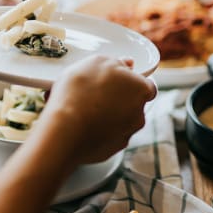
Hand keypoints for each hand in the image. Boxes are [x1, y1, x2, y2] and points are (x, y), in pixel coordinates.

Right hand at [35, 55, 156, 164]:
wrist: (65, 130)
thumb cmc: (80, 92)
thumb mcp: (96, 62)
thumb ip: (116, 62)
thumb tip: (126, 64)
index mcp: (141, 90)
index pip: (147, 85)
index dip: (131, 81)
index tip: (117, 80)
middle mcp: (139, 115)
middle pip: (132, 104)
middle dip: (116, 99)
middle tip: (94, 93)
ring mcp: (126, 135)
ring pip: (118, 122)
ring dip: (105, 115)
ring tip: (80, 109)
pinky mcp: (111, 151)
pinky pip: (106, 137)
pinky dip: (96, 131)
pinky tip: (79, 125)